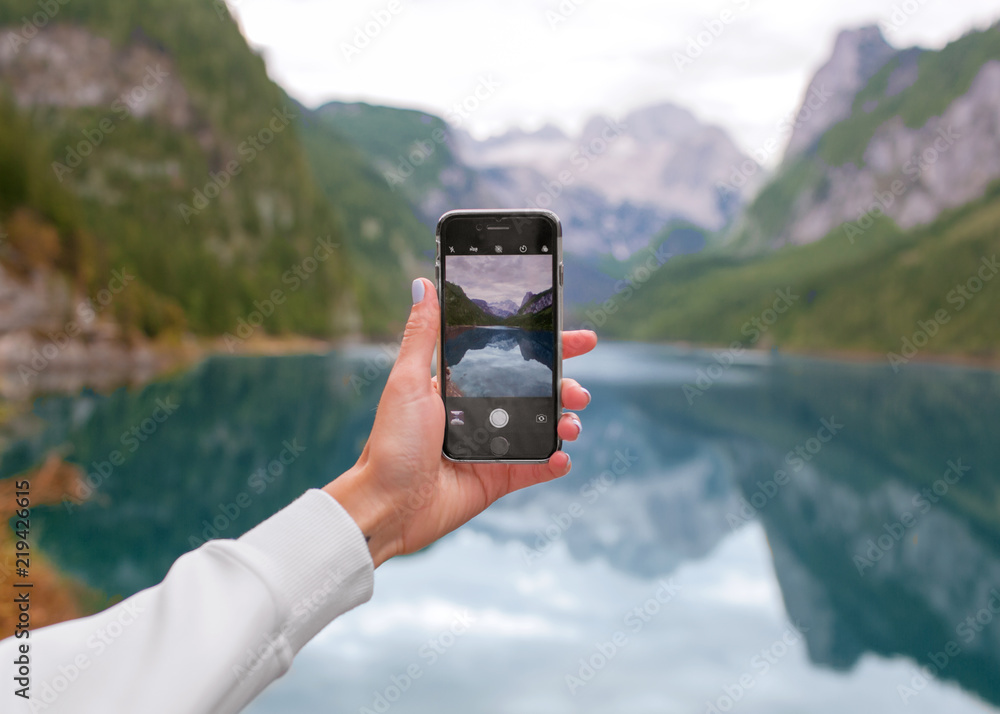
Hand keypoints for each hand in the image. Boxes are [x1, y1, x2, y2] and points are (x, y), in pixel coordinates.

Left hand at [324, 278, 597, 566]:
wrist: (388, 505)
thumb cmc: (391, 443)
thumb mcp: (407, 381)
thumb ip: (423, 334)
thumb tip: (423, 283)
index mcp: (460, 386)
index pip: (510, 358)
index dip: (547, 348)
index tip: (580, 339)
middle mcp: (479, 414)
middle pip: (536, 392)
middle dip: (565, 386)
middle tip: (579, 390)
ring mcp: (492, 447)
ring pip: (542, 428)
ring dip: (565, 422)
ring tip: (570, 424)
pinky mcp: (498, 479)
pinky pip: (536, 468)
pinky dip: (554, 463)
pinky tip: (561, 457)